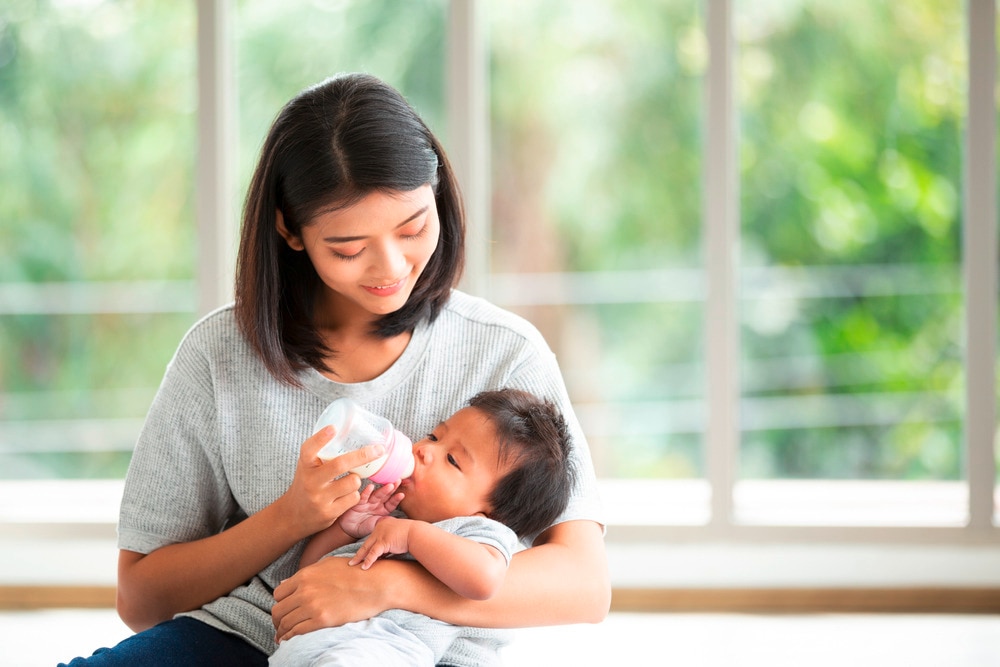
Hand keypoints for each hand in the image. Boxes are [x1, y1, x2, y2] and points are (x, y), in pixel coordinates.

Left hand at [272, 555, 405, 641]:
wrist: (376, 583)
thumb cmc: (355, 572)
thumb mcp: (327, 565)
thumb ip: (305, 575)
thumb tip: (285, 585)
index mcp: (305, 576)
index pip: (278, 594)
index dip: (280, 603)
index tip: (283, 609)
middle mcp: (305, 590)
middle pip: (278, 610)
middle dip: (277, 620)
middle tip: (279, 625)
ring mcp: (312, 605)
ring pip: (285, 623)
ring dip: (281, 631)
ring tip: (282, 636)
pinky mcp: (322, 620)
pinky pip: (296, 632)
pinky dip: (289, 637)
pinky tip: (288, 640)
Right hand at [275, 426, 385, 538]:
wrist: (293, 515)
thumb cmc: (308, 483)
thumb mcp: (309, 466)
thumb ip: (322, 453)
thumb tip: (346, 431)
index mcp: (305, 465)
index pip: (309, 449)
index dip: (321, 438)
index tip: (334, 428)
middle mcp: (311, 481)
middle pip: (340, 465)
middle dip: (363, 455)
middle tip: (379, 449)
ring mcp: (319, 498)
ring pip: (353, 482)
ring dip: (356, 479)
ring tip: (348, 480)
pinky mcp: (329, 512)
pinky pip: (354, 498)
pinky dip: (354, 494)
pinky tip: (344, 496)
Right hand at [338, 482, 403, 538]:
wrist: (350, 529)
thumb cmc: (365, 527)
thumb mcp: (377, 525)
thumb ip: (385, 521)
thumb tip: (396, 522)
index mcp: (383, 509)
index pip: (391, 503)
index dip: (396, 499)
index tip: (402, 495)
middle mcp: (377, 503)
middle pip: (385, 495)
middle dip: (392, 488)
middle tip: (398, 481)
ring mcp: (368, 502)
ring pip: (376, 494)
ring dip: (383, 490)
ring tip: (389, 485)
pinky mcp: (358, 502)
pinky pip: (363, 497)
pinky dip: (366, 492)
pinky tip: (371, 487)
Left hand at [348, 516, 412, 568]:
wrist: (417, 533)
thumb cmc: (411, 536)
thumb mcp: (397, 538)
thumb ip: (389, 545)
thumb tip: (384, 556)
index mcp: (383, 524)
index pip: (373, 538)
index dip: (367, 548)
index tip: (361, 556)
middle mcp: (379, 527)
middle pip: (367, 543)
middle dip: (359, 553)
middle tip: (352, 561)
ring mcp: (381, 534)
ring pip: (367, 548)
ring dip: (359, 558)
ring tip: (352, 565)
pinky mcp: (384, 541)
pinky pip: (373, 553)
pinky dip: (368, 561)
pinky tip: (364, 567)